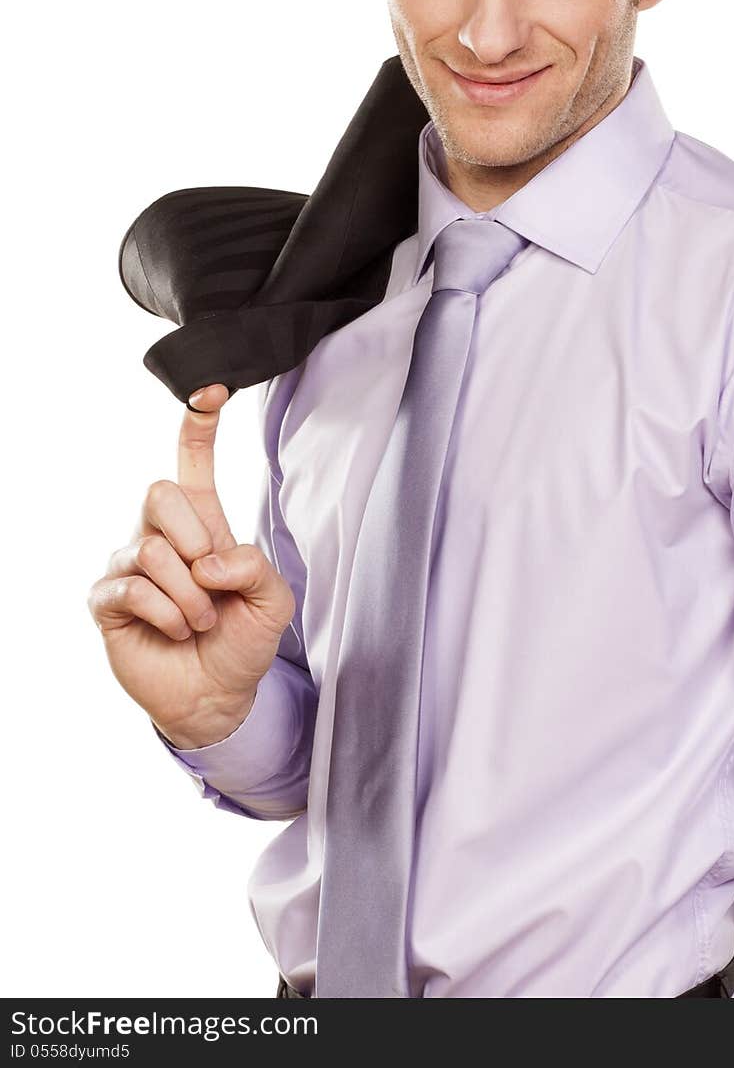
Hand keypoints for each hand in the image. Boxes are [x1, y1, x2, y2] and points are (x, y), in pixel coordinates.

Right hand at [88, 383, 294, 747]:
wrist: (218, 696)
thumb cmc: (243, 640)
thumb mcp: (273, 601)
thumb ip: (254, 567)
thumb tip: (210, 560)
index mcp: (202, 524)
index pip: (191, 463)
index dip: (198, 425)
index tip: (210, 388)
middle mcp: (161, 536)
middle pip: (158, 493)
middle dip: (193, 537)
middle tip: (211, 581)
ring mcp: (130, 567)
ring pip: (150, 549)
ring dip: (188, 595)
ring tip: (200, 620)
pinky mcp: (108, 601)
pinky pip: (130, 587)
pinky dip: (167, 614)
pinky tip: (178, 631)